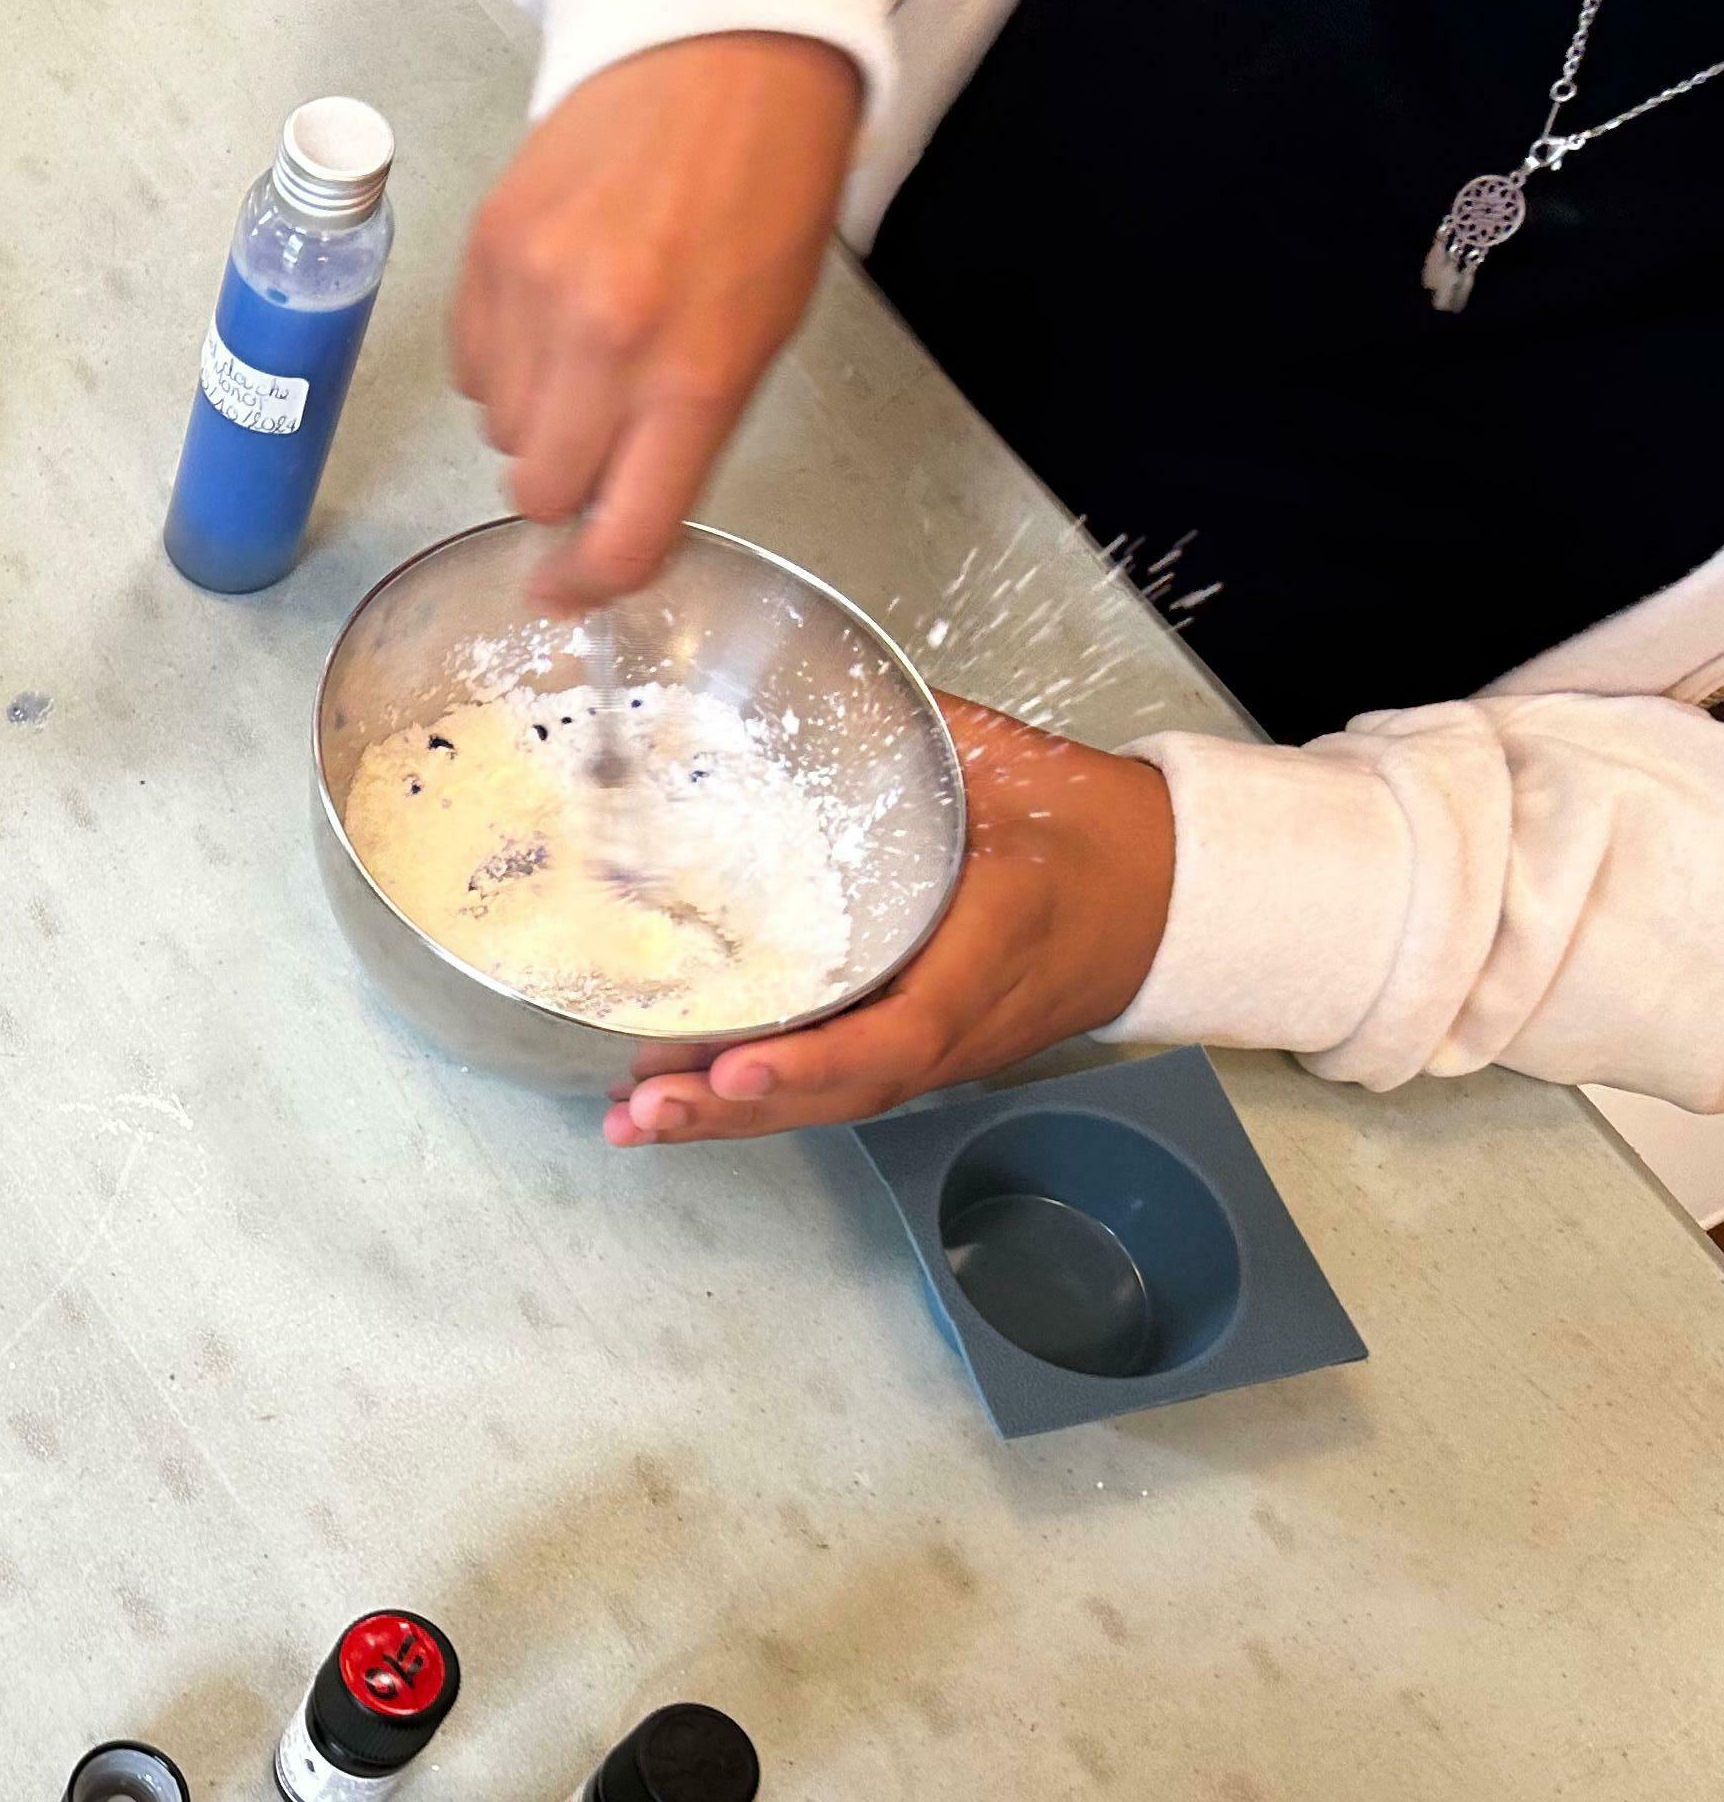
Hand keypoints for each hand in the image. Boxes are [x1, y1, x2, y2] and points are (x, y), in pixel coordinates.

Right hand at [453, 33, 864, 606]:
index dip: (590, 584)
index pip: (620, 537)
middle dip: (565, 482)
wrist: (721, 44)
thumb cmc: (765, 182)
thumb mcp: (764, 329)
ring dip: (534, 415)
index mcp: (695, 375)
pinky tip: (552, 308)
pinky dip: (502, 360)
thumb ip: (687, 432)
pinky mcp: (487, 251)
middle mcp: (605, 345)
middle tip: (600, 436)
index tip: (570, 589)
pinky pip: (469, 363)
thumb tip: (614, 510)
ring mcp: (535, 295)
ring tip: (587, 345)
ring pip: (495, 429)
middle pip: (538, 491)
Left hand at [604, 699, 1174, 1146]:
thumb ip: (918, 737)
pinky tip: (679, 1103)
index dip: (815, 1056)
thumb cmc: (1096, 833)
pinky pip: (834, 1088)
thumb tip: (823, 680)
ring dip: (730, 1117)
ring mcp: (940, 1049)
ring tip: (635, 1121)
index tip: (740, 1063)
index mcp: (989, 948)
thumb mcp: (1017, 771)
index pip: (901, 1027)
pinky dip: (755, 1102)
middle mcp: (959, 1021)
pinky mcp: (918, 1052)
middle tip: (645, 1109)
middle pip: (841, 1088)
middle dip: (738, 1107)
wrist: (1166, 897)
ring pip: (830, 1100)